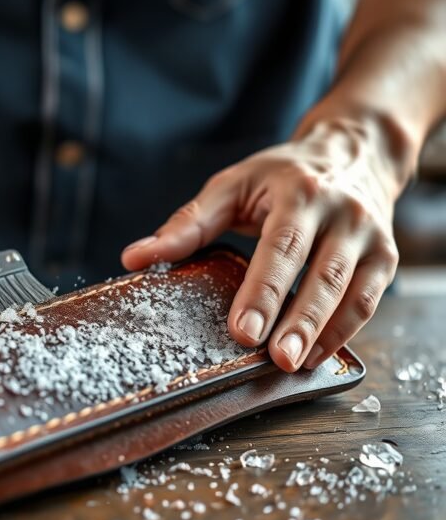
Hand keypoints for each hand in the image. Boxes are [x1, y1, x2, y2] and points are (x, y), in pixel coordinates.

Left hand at [122, 119, 403, 371]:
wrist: (355, 153)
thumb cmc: (281, 174)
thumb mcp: (231, 186)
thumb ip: (187, 224)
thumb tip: (134, 258)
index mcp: (299, 193)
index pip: (280, 247)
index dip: (262, 291)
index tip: (242, 330)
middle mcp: (341, 214)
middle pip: (321, 274)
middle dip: (297, 320)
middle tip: (274, 359)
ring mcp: (371, 237)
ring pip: (351, 293)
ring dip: (322, 333)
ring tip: (292, 366)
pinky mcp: (385, 258)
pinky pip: (367, 302)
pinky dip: (343, 332)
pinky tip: (314, 356)